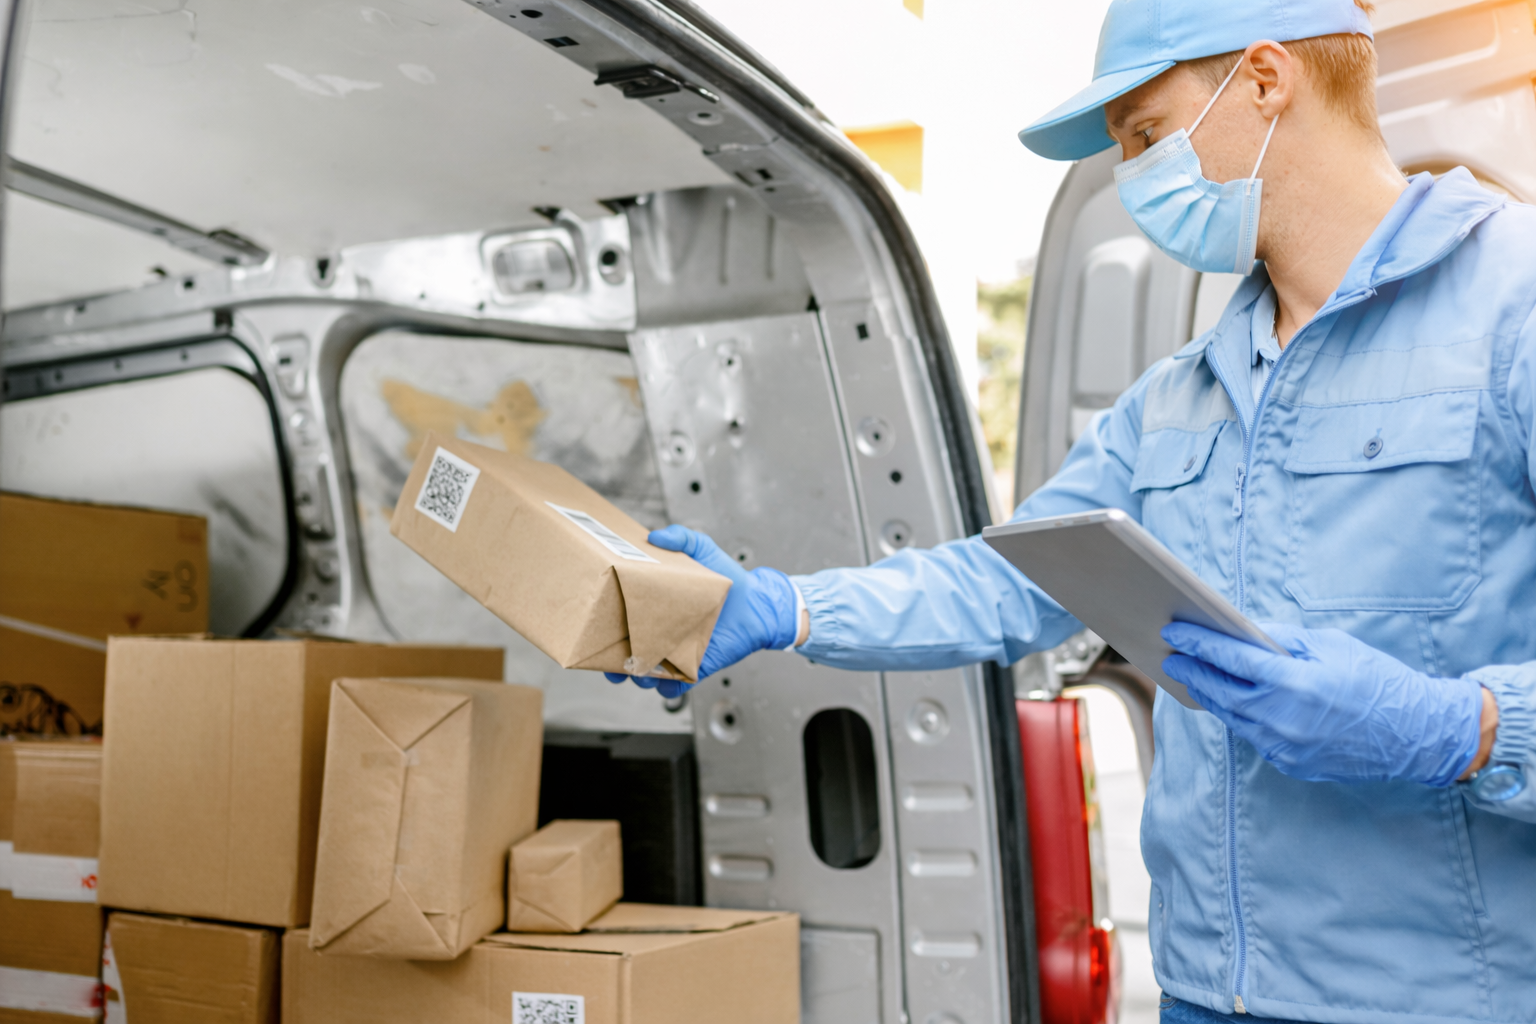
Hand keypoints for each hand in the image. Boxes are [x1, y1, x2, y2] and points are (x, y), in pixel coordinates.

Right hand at [605, 525, 798, 698]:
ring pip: (647, 675)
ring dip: (637, 677)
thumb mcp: (702, 549)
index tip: (596, 631)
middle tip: (611, 663)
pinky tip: (664, 683)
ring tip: (637, 671)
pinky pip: (677, 687)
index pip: (622, 623)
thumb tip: (653, 536)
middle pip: (628, 655)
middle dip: (613, 665)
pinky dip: (668, 689)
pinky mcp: (696, 667)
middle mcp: (662, 633)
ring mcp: (677, 652)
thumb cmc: (728, 577)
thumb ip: (680, 538)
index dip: (606, 630)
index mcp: (654, 609)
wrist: (758, 602)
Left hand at [1161, 622, 1483, 785]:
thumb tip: (1244, 633)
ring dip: (1210, 696)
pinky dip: (1238, 717)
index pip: (1231, 660)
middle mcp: (1283, 717)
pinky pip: (1254, 736)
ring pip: (1233, 718)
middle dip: (1193, 672)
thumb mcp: (1332, 645)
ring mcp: (1286, 745)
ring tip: (1192, 678)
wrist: (1418, 734)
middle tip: (1172, 657)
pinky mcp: (1292, 762)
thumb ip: (1283, 640)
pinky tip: (1227, 702)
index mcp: (1294, 682)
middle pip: (1221, 692)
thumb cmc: (1378, 681)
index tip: (1175, 633)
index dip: (1199, 645)